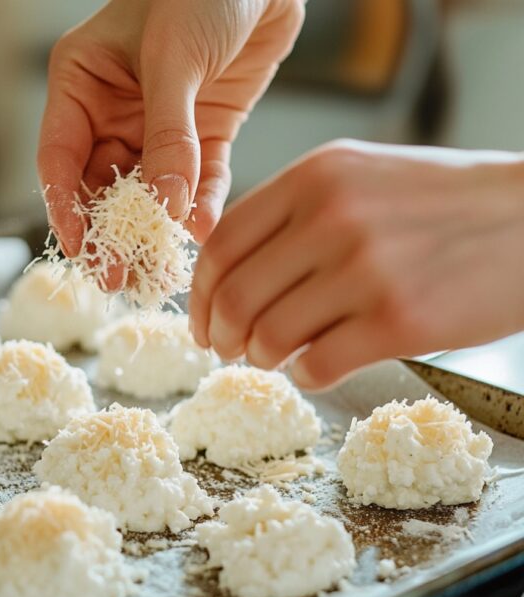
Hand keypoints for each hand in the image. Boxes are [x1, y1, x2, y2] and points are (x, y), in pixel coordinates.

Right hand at [37, 0, 304, 288]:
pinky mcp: (205, 131)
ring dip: (155, 231)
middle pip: (102, 186)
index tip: (81, 250)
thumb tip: (165, 207)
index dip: (66, 208)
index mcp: (81, 84)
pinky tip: (200, 232)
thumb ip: (168, 134)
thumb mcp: (174, 59)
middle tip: (120, 279)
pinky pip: (197, 179)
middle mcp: (113, 109)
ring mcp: (159, 124)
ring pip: (149, 192)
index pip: (60, 158)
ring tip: (160, 275)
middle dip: (112, 234)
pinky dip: (200, 205)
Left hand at [188, 139, 523, 389]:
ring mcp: (366, 270)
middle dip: (221, 335)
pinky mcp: (400, 321)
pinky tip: (319, 367)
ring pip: (269, 336)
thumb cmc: (442, 203)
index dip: (199, 294)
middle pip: (235, 296)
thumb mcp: (359, 176)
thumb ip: (291, 212)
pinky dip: (306, 376)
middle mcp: (332, 217)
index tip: (202, 321)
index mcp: (314, 178)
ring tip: (276, 357)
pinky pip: (317, 366)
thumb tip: (224, 269)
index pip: (221, 245)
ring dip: (262, 358)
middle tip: (229, 350)